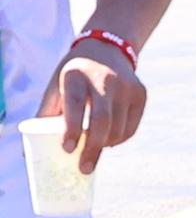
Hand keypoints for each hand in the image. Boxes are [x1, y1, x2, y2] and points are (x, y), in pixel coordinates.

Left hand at [43, 40, 144, 174]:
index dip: (71, 129)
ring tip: (94, 152)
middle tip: (84, 168)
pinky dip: (120, 139)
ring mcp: (126, 86)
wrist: (107, 49)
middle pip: (101, 120)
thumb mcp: (56, 86)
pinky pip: (131, 126)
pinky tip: (109, 141)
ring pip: (118, 127)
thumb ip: (48, 113)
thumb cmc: (74, 75)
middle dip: (92, 148)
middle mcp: (104, 79)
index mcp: (76, 76)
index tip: (67, 149)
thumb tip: (33, 148)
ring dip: (106, 145)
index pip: (76, 105)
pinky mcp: (140, 93)